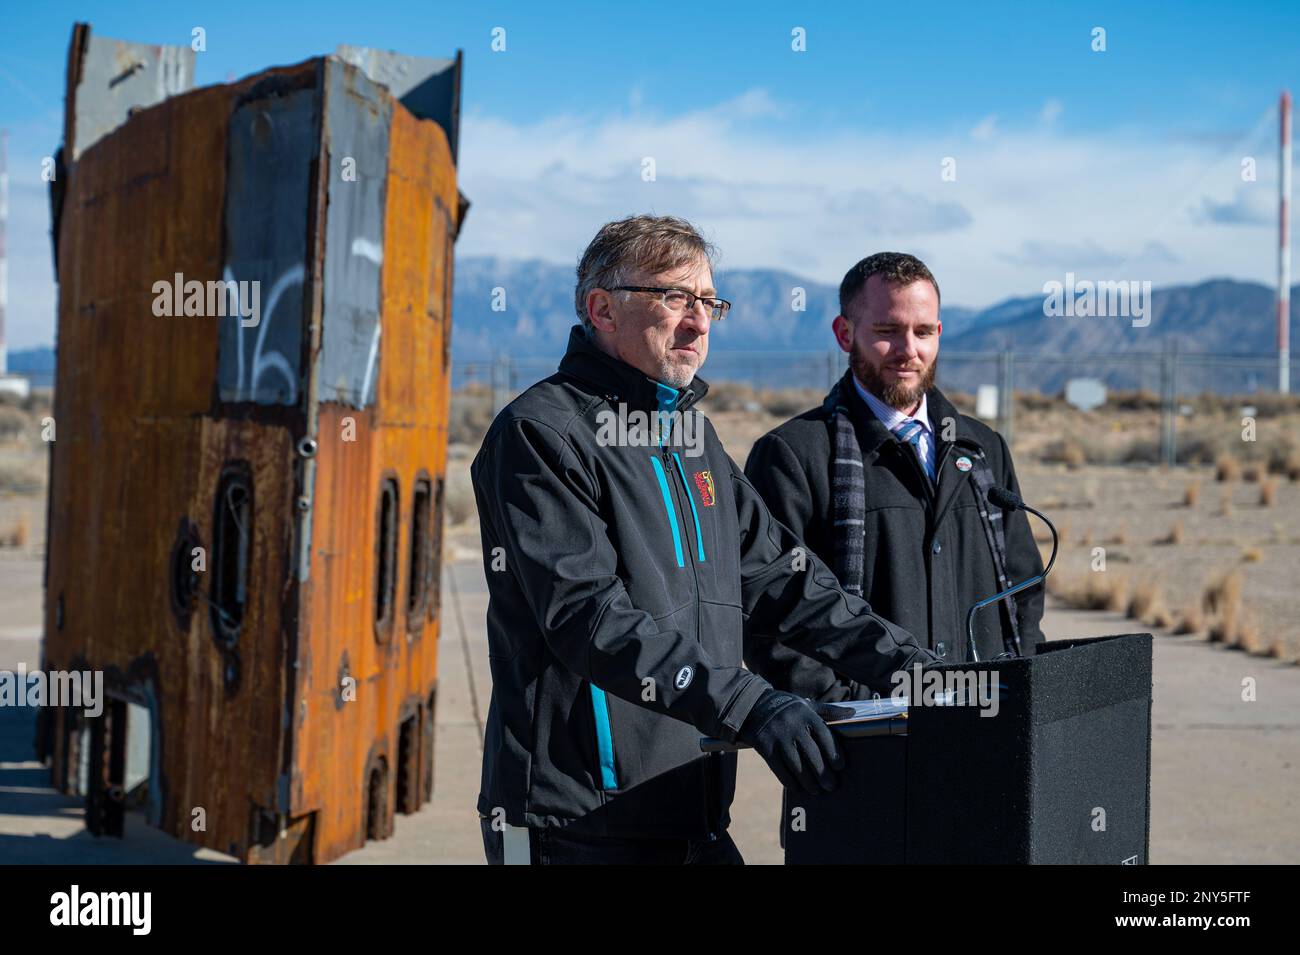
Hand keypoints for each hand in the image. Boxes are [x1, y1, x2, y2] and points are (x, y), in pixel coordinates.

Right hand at [736, 689, 854, 794]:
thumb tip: (853, 713)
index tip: (840, 767)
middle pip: (812, 754)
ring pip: (796, 765)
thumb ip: (829, 711)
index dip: (834, 753)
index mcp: (806, 714)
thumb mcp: (806, 706)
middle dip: (823, 773)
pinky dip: (789, 781)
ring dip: (808, 781)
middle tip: (831, 786)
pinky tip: (797, 788)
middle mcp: (793, 725)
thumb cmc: (787, 708)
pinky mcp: (765, 747)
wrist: (752, 706)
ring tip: (816, 790)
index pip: (825, 736)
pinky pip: (779, 769)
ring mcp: (778, 737)